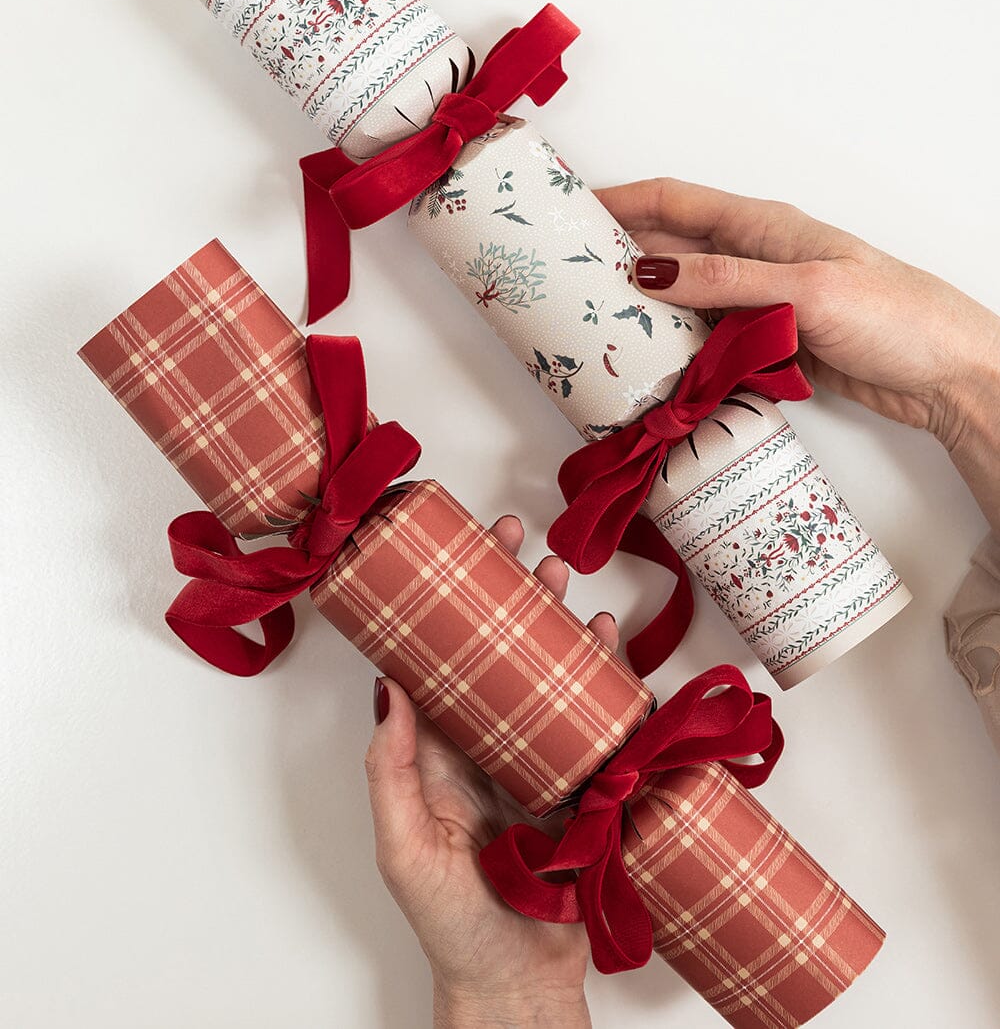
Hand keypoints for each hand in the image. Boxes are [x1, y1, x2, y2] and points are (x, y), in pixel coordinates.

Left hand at [365, 517, 614, 1028]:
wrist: (519, 986)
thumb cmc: (452, 925)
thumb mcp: (404, 848)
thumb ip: (390, 771)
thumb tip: (389, 688)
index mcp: (438, 753)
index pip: (440, 660)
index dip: (449, 604)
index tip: (456, 555)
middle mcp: (488, 745)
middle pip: (499, 651)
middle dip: (509, 594)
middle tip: (518, 543)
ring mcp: (538, 759)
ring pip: (549, 673)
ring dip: (555, 622)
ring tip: (562, 580)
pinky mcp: (583, 780)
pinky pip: (595, 716)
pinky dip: (603, 677)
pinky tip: (606, 645)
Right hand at [597, 177, 999, 529]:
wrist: (948, 376)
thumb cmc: (897, 315)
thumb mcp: (805, 289)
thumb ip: (726, 280)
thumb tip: (650, 270)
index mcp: (764, 228)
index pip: (676, 200)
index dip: (621, 199)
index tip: (570, 210)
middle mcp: (754, 260)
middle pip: (670, 251)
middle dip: (618, 259)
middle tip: (566, 280)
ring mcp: (758, 304)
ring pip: (683, 301)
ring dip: (644, 312)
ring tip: (594, 328)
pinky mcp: (765, 345)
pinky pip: (706, 342)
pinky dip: (676, 352)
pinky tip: (649, 366)